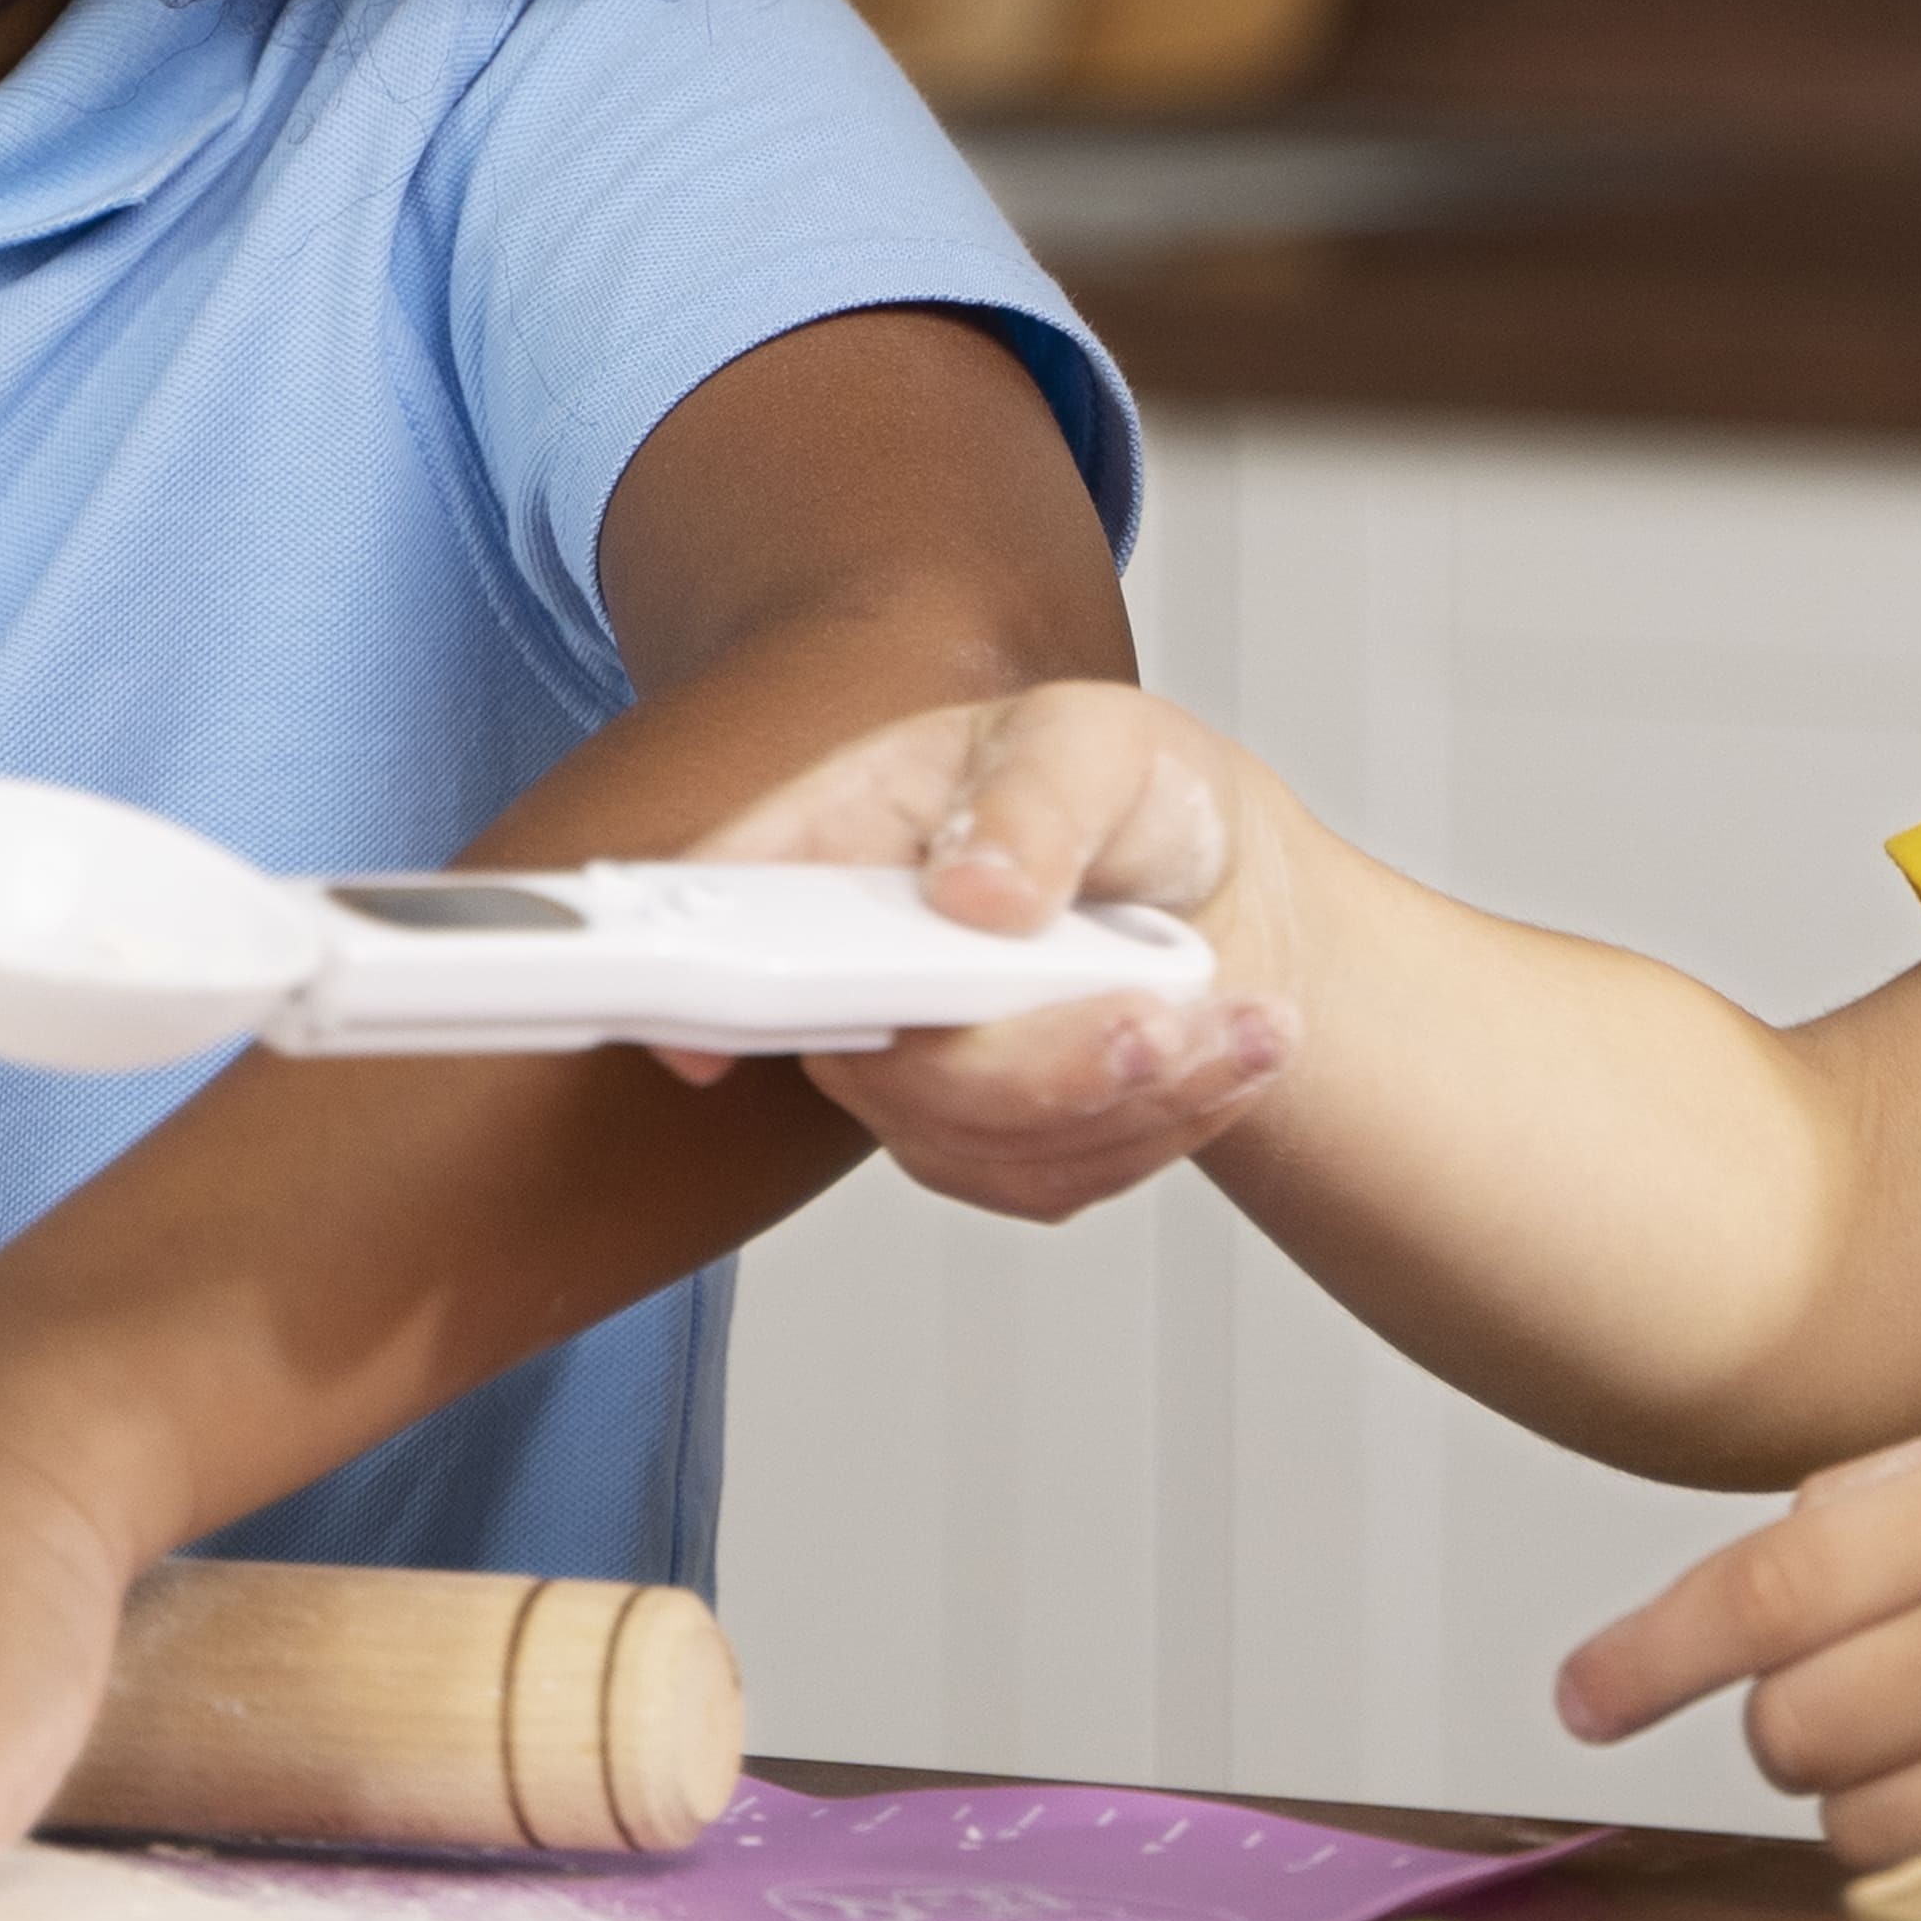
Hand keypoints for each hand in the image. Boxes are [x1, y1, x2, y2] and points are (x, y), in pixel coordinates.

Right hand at [674, 677, 1302, 1218]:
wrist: (1210, 883)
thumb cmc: (1122, 792)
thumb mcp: (1095, 742)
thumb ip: (1035, 800)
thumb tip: (972, 889)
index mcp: (835, 839)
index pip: (715, 907)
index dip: (690, 985)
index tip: (702, 1051)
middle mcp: (844, 968)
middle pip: (875, 1063)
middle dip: (1033, 1062)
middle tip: (1153, 1020)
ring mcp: (907, 1070)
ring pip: (977, 1139)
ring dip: (1129, 1093)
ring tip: (1231, 1019)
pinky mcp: (982, 1144)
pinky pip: (1049, 1179)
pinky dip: (1157, 1126)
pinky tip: (1223, 1053)